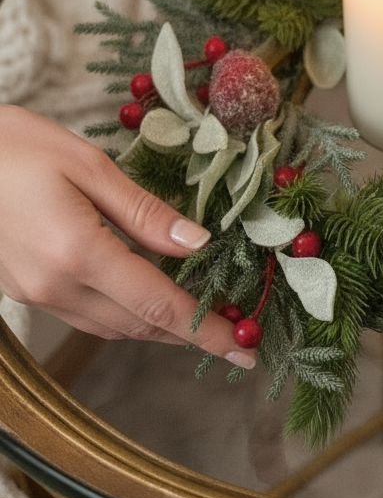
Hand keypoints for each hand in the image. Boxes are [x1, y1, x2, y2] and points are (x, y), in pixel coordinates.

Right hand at [0, 106, 254, 365]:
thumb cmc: (13, 145)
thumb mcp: (88, 165)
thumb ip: (145, 212)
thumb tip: (198, 245)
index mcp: (78, 253)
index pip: (159, 306)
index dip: (206, 332)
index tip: (245, 352)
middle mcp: (55, 286)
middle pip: (139, 326)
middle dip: (190, 335)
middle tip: (236, 336)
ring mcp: (35, 293)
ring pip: (112, 327)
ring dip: (158, 329)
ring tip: (201, 321)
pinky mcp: (23, 289)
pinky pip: (87, 316)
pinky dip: (125, 315)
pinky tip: (147, 300)